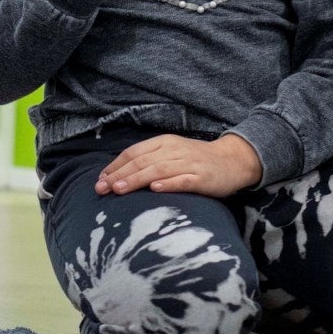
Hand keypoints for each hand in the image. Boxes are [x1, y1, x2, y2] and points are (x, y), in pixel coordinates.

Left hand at [96, 133, 262, 198]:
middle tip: (101, 188)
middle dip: (118, 176)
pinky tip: (155, 189)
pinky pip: (184, 180)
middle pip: (141, 162)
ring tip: (119, 189)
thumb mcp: (169, 154)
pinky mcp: (202, 177)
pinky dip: (169, 184)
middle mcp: (174, 151)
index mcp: (163, 143)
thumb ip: (147, 161)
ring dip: (136, 180)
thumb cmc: (194, 160)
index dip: (114, 166)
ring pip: (158, 170)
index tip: (99, 180)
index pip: (133, 153)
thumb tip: (115, 176)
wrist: (233, 160)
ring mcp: (189, 164)